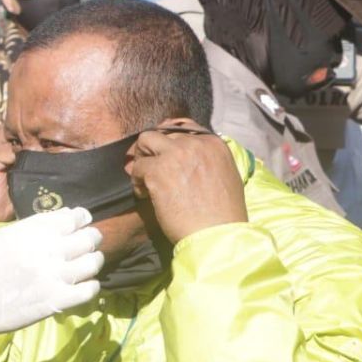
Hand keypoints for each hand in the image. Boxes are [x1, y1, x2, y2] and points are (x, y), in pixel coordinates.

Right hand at [0, 207, 102, 343]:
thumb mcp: (4, 235)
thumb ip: (34, 227)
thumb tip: (64, 220)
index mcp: (33, 230)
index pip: (74, 217)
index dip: (82, 218)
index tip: (81, 222)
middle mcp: (47, 250)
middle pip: (89, 238)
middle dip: (92, 238)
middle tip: (89, 243)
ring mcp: (54, 276)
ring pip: (93, 262)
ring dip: (94, 261)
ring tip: (88, 263)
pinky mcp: (57, 301)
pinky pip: (90, 290)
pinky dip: (91, 286)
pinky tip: (83, 285)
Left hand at [127, 125, 246, 245]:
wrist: (217, 234)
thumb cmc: (222, 214)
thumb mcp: (224, 176)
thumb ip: (206, 159)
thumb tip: (184, 155)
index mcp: (214, 143)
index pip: (183, 127)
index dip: (167, 139)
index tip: (161, 153)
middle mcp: (195, 144)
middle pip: (160, 133)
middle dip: (151, 149)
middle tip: (147, 167)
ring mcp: (175, 155)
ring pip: (144, 141)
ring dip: (141, 159)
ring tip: (144, 180)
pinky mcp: (158, 171)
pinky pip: (137, 168)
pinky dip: (137, 182)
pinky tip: (146, 196)